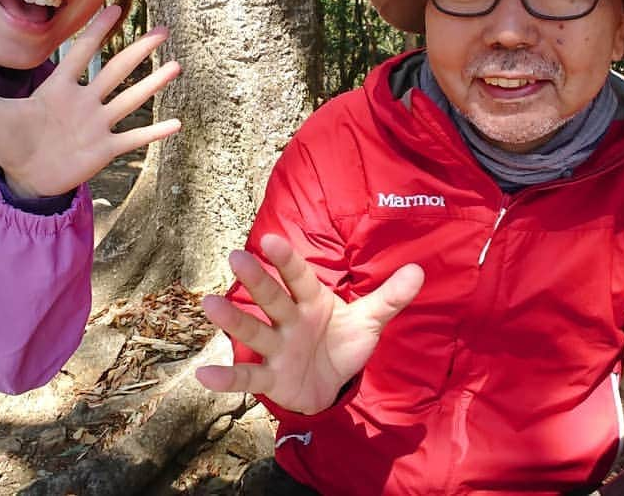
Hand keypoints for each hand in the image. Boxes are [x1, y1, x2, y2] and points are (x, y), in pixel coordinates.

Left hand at [0, 5, 181, 197]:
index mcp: (59, 89)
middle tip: (162, 30)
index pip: (81, 54)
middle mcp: (84, 102)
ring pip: (129, 100)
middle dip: (137, 51)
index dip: (95, 31)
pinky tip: (176, 123)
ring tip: (175, 66)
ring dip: (152, 84)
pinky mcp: (104, 149)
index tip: (114, 7)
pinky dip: (153, 133)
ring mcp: (97, 125)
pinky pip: (132, 139)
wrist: (24, 177)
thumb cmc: (10, 141)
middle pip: (114, 71)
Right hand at [195, 233, 424, 414]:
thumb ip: (389, 297)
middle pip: (272, 297)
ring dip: (233, 320)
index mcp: (312, 301)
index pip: (299, 277)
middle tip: (236, 257)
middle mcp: (289, 319)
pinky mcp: (271, 377)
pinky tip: (204, 377)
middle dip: (256, 280)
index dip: (287, 260)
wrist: (329, 384)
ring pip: (253, 330)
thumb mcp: (368, 321)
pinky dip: (226, 379)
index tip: (271, 240)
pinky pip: (247, 378)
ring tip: (210, 305)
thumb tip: (419, 270)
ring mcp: (276, 347)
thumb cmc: (342, 343)